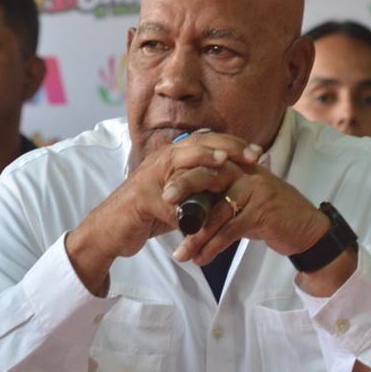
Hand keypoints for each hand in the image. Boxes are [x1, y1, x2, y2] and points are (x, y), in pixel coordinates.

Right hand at [66, 132, 261, 293]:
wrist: (113, 229)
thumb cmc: (147, 213)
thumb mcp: (179, 197)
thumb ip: (199, 188)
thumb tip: (229, 187)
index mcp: (173, 157)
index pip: (206, 142)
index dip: (232, 145)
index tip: (257, 153)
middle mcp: (162, 160)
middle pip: (197, 144)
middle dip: (226, 147)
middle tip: (253, 156)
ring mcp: (150, 176)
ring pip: (180, 161)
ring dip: (203, 160)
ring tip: (227, 163)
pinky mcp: (142, 198)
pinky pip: (166, 193)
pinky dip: (183, 193)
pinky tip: (201, 197)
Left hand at [166, 160, 328, 265]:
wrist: (307, 229)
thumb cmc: (270, 215)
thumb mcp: (244, 200)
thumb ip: (220, 197)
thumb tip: (186, 206)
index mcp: (238, 167)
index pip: (206, 164)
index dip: (184, 173)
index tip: (163, 186)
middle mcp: (245, 173)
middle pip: (206, 178)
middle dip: (182, 188)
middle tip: (163, 201)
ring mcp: (254, 190)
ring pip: (214, 213)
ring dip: (195, 237)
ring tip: (180, 254)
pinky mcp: (260, 212)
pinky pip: (228, 231)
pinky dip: (211, 247)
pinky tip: (200, 259)